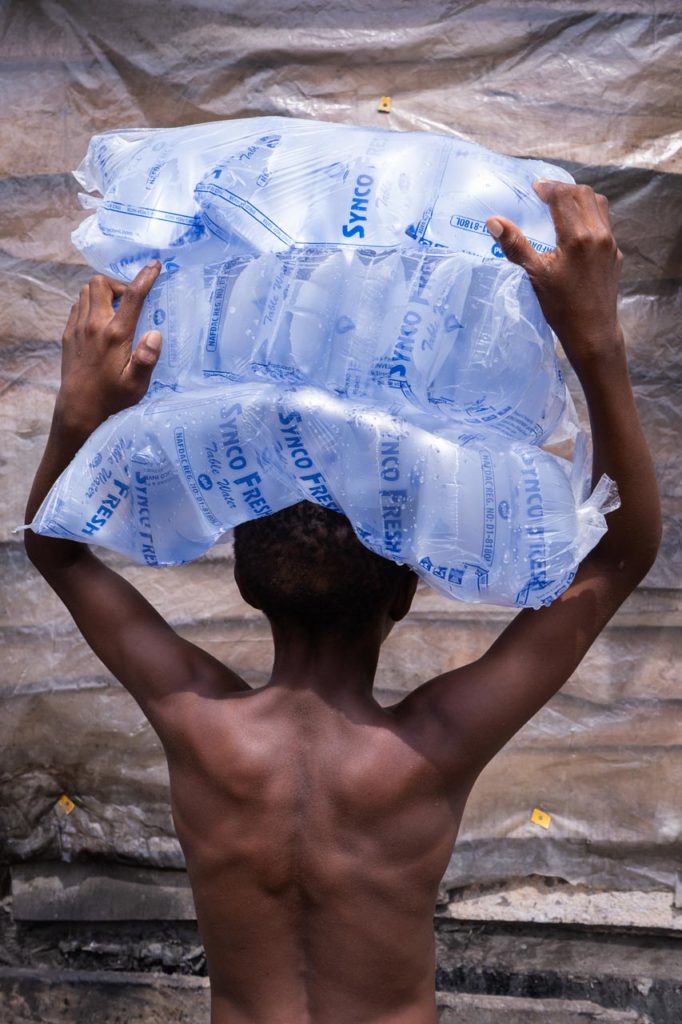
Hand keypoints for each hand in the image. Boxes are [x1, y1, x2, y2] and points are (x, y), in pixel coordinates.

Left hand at [56, 262, 162, 432]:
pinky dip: (88, 305)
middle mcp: (94, 326)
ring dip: (102, 293)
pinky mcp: (68, 335)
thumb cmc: (112, 399)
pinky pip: (76, 306)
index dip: (145, 277)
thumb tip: (155, 333)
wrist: (78, 411)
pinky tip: (99, 321)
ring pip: (85, 291)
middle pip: (101, 284)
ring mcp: (77, 329)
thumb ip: (146, 358)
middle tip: (130, 301)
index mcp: (115, 335)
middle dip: (117, 285)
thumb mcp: (136, 384)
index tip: (155, 266)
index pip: (132, 297)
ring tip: (116, 309)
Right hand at [486, 181, 623, 371]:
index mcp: (577, 236)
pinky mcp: (615, 254)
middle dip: (564, 189)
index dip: (549, 188)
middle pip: (584, 194)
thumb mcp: (535, 275)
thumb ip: (515, 245)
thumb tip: (493, 221)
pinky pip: (604, 223)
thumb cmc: (561, 307)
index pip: (565, 196)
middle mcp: (598, 234)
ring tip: (561, 206)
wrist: (592, 332)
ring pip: (599, 205)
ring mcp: (610, 243)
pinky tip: (576, 230)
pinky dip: (590, 216)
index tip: (536, 189)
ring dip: (580, 199)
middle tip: (545, 195)